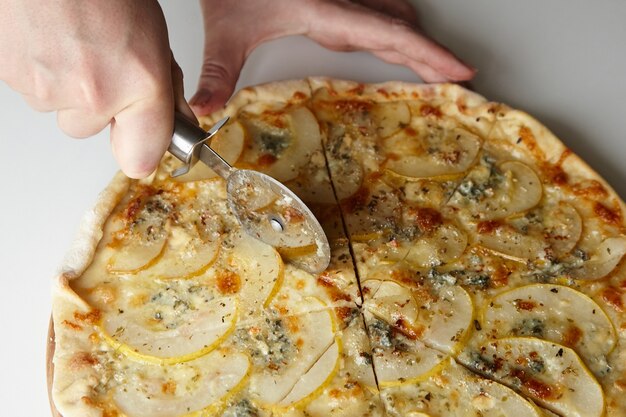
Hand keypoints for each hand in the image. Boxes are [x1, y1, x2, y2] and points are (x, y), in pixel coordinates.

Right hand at [0, 0, 194, 177]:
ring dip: (68, 88)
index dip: (140, 151)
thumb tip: (176, 120)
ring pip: (61, 109)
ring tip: (74, 43)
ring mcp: (48, 87)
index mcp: (139, 83)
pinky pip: (33, 90)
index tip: (142, 141)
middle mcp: (94, 93)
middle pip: (91, 130)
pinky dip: (42, 71)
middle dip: (98, 106)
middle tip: (101, 62)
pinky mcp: (12, 77)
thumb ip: (165, 88)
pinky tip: (51, 40)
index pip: (140, 160)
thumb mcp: (155, 37)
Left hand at [190, 0, 474, 114]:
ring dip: (416, 41)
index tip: (459, 69)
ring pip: (395, 16)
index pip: (391, 36)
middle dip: (433, 55)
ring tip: (436, 65)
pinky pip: (381, 11)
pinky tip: (398, 37)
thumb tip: (206, 110)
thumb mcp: (224, 29)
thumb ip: (218, 73)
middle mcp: (342, 2)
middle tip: (458, 77)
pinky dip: (398, 29)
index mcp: (326, 11)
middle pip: (402, 29)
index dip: (430, 54)